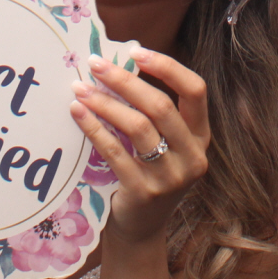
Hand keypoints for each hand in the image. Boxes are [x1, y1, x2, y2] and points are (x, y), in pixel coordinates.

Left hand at [69, 49, 211, 248]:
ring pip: (138, 127)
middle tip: (96, 63)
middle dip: (125, 80)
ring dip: (106, 103)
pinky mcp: (144, 192)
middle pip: (162, 106)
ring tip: (80, 88)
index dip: (168, 67)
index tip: (136, 51)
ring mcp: (171, 177)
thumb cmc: (149, 172)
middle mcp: (193, 155)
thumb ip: (152, 110)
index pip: (196, 90)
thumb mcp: (163, 142)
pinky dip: (94, 128)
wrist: (141, 227)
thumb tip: (117, 64)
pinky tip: (78, 113)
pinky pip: (116, 152)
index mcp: (200, 135)